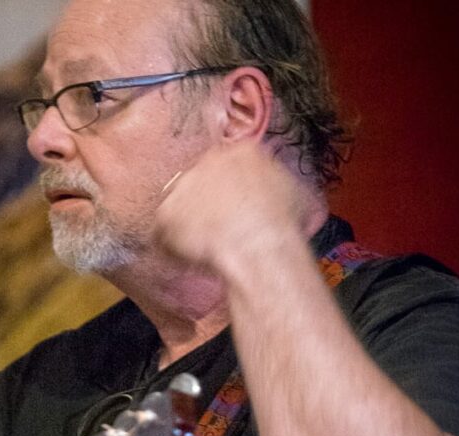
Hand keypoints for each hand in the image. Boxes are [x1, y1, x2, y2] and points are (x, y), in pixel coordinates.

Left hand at [154, 142, 318, 282]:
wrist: (256, 245)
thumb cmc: (281, 226)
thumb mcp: (294, 195)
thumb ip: (277, 188)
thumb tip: (277, 196)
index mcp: (244, 152)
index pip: (229, 166)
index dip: (228, 192)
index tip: (231, 209)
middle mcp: (210, 161)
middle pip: (201, 182)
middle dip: (205, 206)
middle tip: (216, 232)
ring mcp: (185, 185)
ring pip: (180, 206)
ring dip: (188, 226)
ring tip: (205, 250)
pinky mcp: (166, 213)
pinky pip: (163, 233)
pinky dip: (173, 248)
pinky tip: (192, 260)